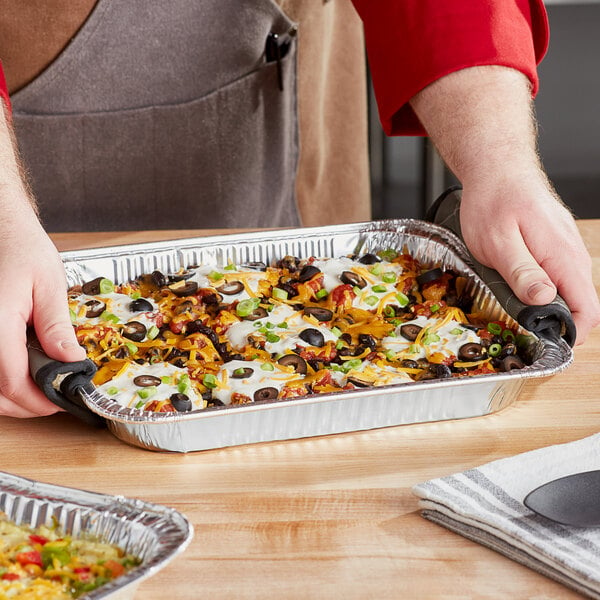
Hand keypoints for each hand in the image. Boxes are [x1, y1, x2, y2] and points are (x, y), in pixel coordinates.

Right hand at [0, 206, 85, 416]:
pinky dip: (0, 379)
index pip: (12, 381)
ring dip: (9, 397)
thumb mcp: (48, 284)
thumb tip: (72, 360)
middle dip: (24, 405)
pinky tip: (21, 372)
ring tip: (40, 389)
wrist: (0, 228)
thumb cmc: (20, 248)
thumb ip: (57, 326)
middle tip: (53, 400)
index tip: (61, 403)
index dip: (39, 401)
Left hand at [409, 66, 599, 344]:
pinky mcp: (556, 245)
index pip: (588, 308)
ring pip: (567, 290)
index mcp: (563, 258)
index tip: (549, 343)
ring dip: (546, 304)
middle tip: (522, 326)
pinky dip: (543, 287)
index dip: (573, 333)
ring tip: (516, 304)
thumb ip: (522, 273)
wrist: (498, 168)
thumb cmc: (494, 201)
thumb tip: (543, 300)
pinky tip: (519, 284)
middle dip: (555, 321)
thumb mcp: (498, 243)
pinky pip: (557, 275)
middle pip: (579, 303)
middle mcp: (572, 255)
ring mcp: (566, 249)